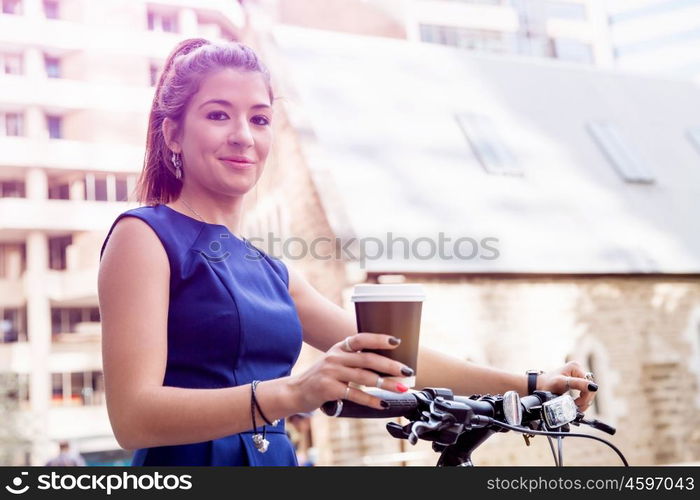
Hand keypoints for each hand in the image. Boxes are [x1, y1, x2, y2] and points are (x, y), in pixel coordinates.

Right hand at [287, 332, 413, 411]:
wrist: (296, 391)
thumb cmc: (322, 377)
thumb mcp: (335, 361)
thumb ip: (354, 359)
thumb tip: (386, 363)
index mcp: (340, 347)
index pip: (361, 338)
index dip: (379, 339)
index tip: (397, 341)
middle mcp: (335, 357)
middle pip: (368, 359)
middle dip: (390, 365)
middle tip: (407, 371)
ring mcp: (331, 372)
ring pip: (364, 377)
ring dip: (386, 383)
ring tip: (401, 388)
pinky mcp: (329, 389)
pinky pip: (355, 394)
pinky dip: (371, 400)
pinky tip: (383, 403)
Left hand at [536, 360, 598, 412]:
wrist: (539, 386)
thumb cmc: (548, 384)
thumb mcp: (562, 383)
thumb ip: (577, 384)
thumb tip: (594, 387)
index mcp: (575, 367)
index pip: (589, 384)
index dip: (585, 396)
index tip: (577, 404)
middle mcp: (578, 369)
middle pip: (590, 388)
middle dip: (585, 400)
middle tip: (576, 406)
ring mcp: (578, 376)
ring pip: (589, 392)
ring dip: (584, 401)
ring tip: (575, 406)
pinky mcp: (578, 382)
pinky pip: (586, 392)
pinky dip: (583, 400)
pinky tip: (577, 404)